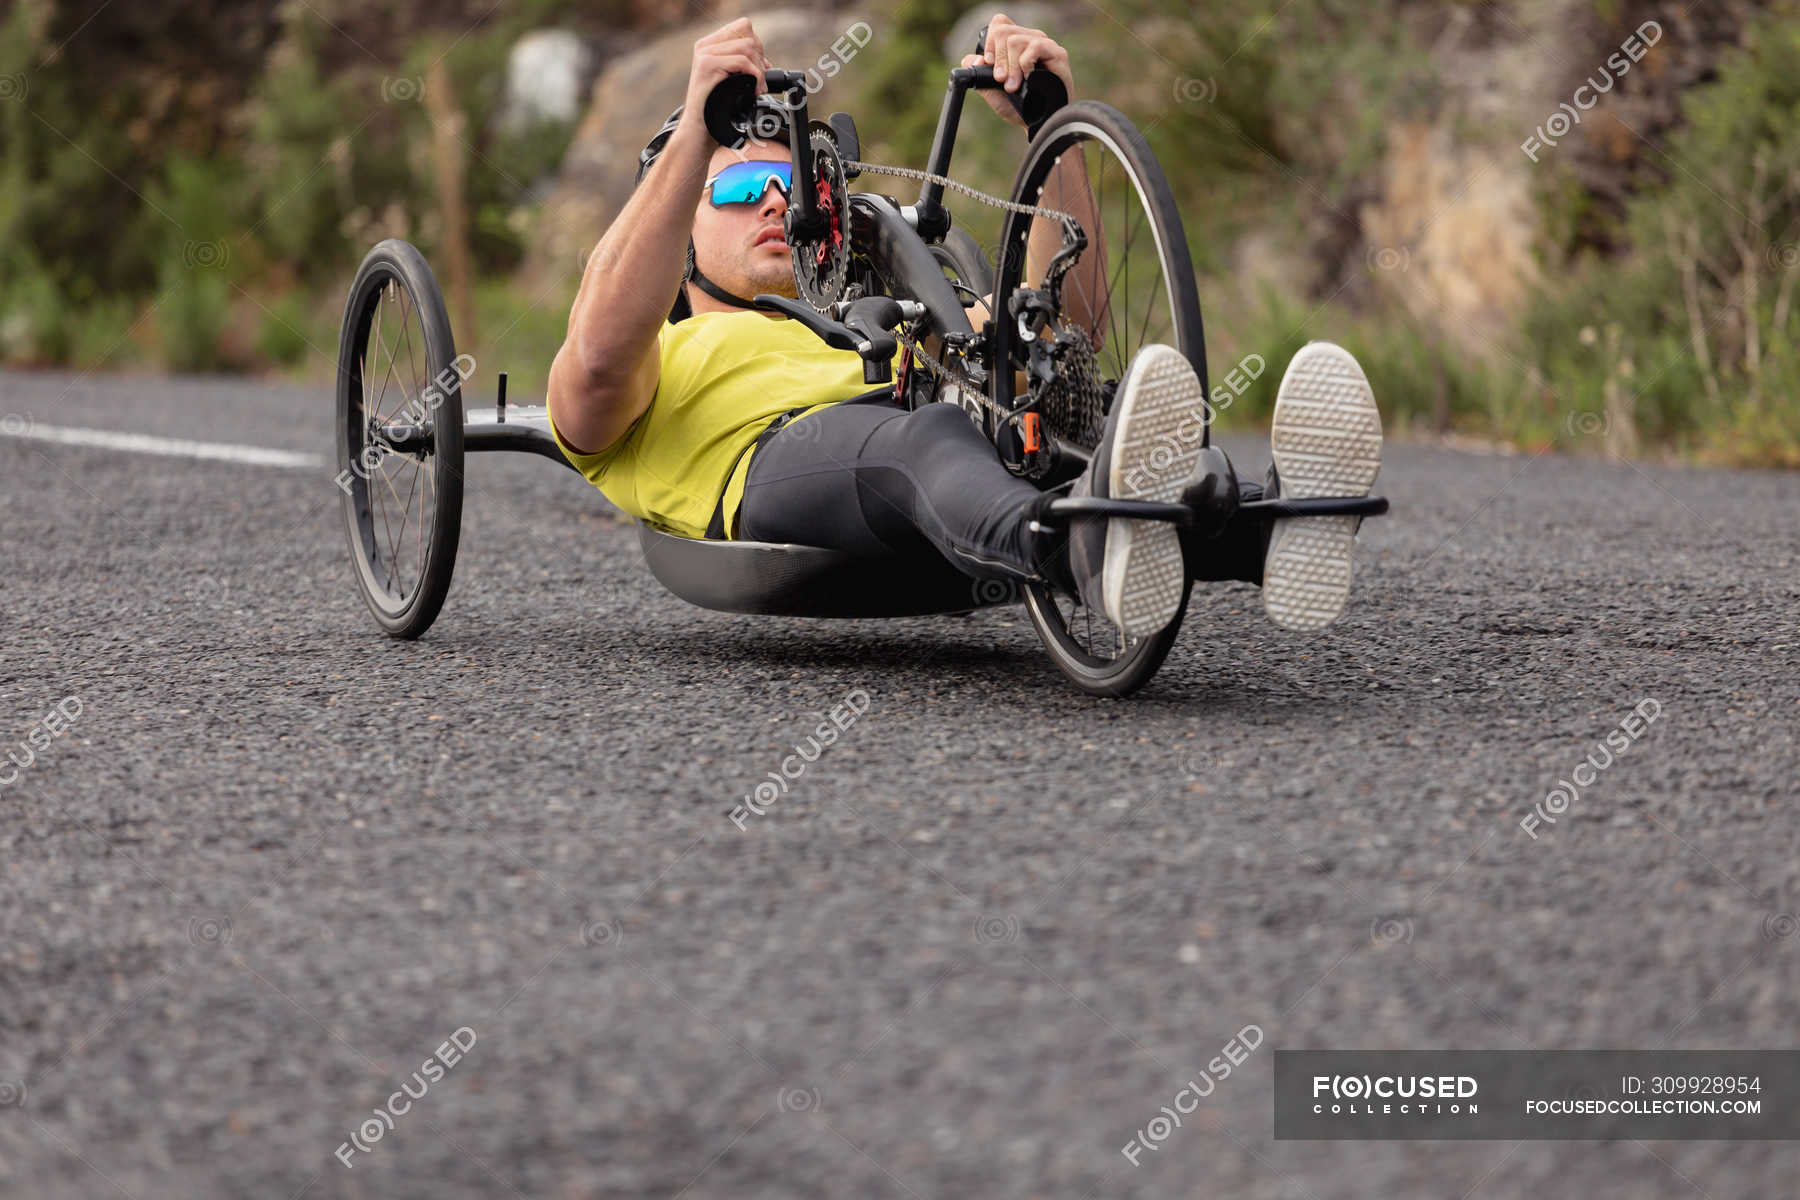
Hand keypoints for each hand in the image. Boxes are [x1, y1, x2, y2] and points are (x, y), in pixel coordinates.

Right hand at [678, 17, 771, 137]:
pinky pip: (742, 61)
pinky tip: (753, 91)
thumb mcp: (730, 81)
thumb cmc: (715, 109)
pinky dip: (755, 76)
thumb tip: (765, 62)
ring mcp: (705, 54)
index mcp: (710, 45)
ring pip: (748, 47)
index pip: (743, 27)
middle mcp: (705, 46)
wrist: (699, 130)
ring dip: (759, 70)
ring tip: (757, 88)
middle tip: (759, 82)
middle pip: (748, 35)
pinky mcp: (707, 65)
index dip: (757, 47)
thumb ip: (743, 65)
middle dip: (760, 59)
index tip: (760, 69)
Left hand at [958, 12, 1073, 127]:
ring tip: (1014, 86)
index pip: (999, 23)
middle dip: (998, 59)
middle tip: (1001, 80)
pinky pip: (1034, 47)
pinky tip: (1028, 78)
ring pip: (1015, 40)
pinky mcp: (1057, 53)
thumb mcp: (993, 92)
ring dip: (1011, 67)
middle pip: (1004, 31)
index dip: (990, 41)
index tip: (989, 63)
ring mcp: (1044, 44)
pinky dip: (1025, 64)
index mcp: (1014, 43)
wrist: (1039, 123)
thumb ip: (980, 75)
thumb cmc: (1019, 107)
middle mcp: (1029, 39)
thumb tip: (974, 59)